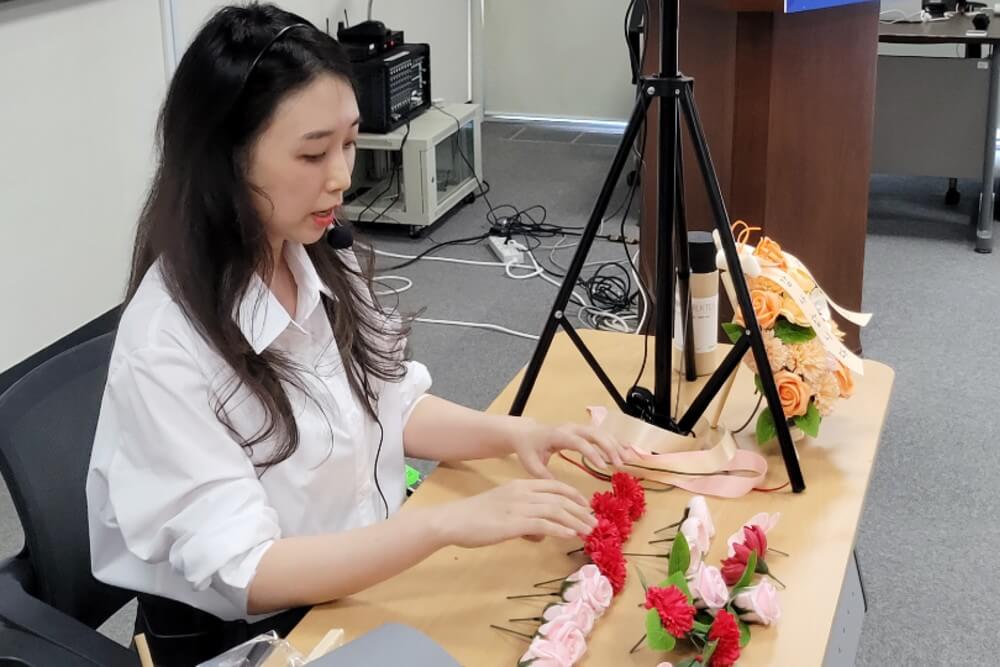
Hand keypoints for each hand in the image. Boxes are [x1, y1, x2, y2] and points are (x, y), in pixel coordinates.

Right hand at [430, 479, 597, 547]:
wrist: (454, 520)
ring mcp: (519, 506)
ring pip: (556, 510)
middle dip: (580, 510)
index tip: (586, 507)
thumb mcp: (503, 510)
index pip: (555, 486)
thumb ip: (523, 517)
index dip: (574, 495)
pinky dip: (560, 529)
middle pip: (560, 498)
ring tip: (588, 531)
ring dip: (575, 521)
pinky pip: (543, 524)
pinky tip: (570, 535)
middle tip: (594, 522)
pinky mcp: (514, 522)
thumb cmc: (476, 517)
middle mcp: (523, 492)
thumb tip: (539, 533)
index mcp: (520, 485)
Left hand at [510, 419, 633, 479]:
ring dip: (615, 444)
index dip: (593, 453)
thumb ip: (544, 476)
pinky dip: (614, 440)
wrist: (525, 433)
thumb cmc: (528, 448)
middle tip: (620, 464)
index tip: (603, 466)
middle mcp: (571, 428)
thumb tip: (560, 490)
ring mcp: (578, 428)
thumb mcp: (531, 464)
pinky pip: (600, 434)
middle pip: (595, 433)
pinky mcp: (582, 431)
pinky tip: (627, 448)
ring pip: (601, 432)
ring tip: (627, 459)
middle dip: (609, 447)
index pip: (579, 442)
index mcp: (558, 435)